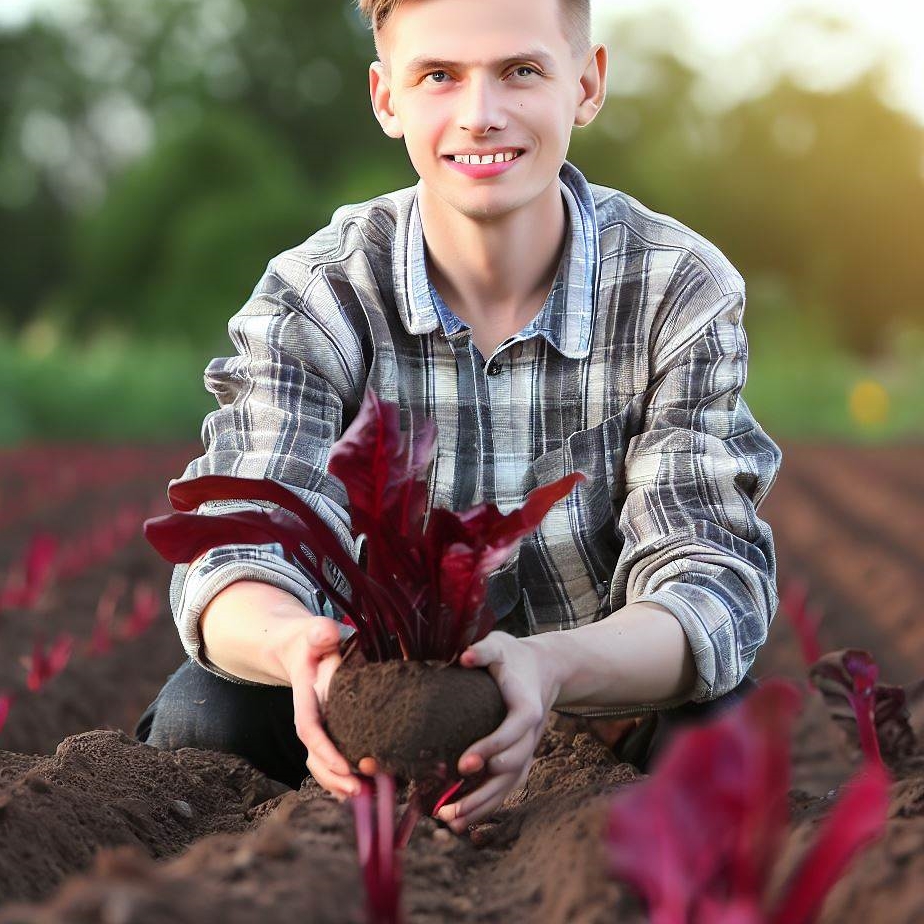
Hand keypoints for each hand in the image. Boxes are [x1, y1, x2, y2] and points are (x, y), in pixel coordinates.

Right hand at [279, 617, 361, 800]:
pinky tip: (366, 789)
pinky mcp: (328, 732)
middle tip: (359, 791)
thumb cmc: (313, 641)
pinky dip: (344, 778)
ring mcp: (317, 727)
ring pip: (320, 763)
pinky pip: (330, 760)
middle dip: (332, 777)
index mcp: (305, 696)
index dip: (324, 749)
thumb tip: (325, 631)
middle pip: (313, 754)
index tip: (345, 767)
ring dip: (338, 783)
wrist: (300, 649)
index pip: (310, 727)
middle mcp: (309, 716)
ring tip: (365, 797)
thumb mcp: (315, 632)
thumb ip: (319, 632)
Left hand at [435, 631, 560, 833]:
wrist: (543, 669)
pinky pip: (505, 787)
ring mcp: (527, 750)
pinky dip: (486, 805)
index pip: (512, 733)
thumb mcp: (499, 645)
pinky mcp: (520, 758)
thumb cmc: (513, 656)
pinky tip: (461, 819)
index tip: (463, 763)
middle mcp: (531, 735)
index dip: (490, 749)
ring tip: (450, 821)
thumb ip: (483, 649)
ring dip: (481, 806)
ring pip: (508, 785)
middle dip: (481, 791)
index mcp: (527, 708)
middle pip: (511, 769)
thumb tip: (464, 656)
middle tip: (449, 805)